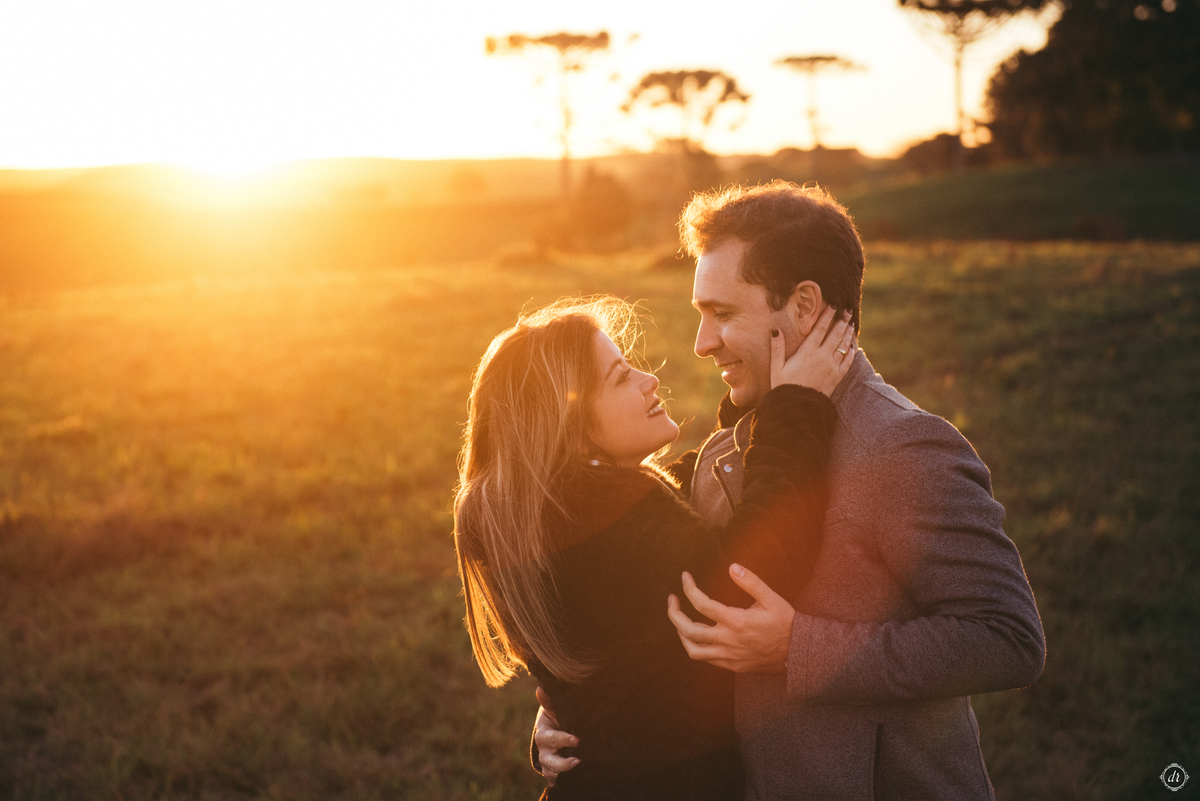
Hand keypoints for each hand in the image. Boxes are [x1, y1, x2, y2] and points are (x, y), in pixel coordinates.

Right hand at [533, 686, 578, 784]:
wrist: (556, 730)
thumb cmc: (557, 717)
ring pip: (551, 774)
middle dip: (562, 764)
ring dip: (564, 775)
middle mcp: (544, 751)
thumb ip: (549, 702)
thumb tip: (540, 689)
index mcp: (543, 734)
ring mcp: (548, 764)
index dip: (562, 739)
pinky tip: (577, 781)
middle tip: (578, 761)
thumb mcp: (554, 709)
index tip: (576, 740)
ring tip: (579, 772)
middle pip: (549, 762)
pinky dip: (564, 783)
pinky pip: (556, 782)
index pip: (551, 738)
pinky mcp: (554, 773)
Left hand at [666, 563, 795, 672]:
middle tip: (672, 600)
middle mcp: (729, 640)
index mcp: (737, 621)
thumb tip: (732, 567)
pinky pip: (705, 659)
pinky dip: (695, 646)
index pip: (702, 604)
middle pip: (689, 630)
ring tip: (679, 620)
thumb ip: (751, 582)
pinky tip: (696, 635)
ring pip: (693, 649)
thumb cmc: (785, 623)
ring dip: (681, 634)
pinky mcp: (732, 665)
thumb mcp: (772, 599)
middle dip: (674, 614)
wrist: (798, 653)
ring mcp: (729, 656)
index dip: (689, 589)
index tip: (685, 577)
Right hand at [771, 306, 855, 396]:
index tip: (833, 306)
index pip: (820, 329)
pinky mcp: (837, 377)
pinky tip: (852, 345)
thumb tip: (775, 330)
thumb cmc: (784, 387)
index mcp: (807, 352)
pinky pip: (848, 361)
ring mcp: (832, 367)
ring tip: (851, 324)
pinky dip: (851, 351)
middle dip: (842, 321)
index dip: (827, 316)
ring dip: (848, 333)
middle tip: (847, 311)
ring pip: (843, 345)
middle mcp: (822, 357)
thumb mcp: (776, 367)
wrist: (797, 408)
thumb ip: (776, 348)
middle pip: (835, 334)